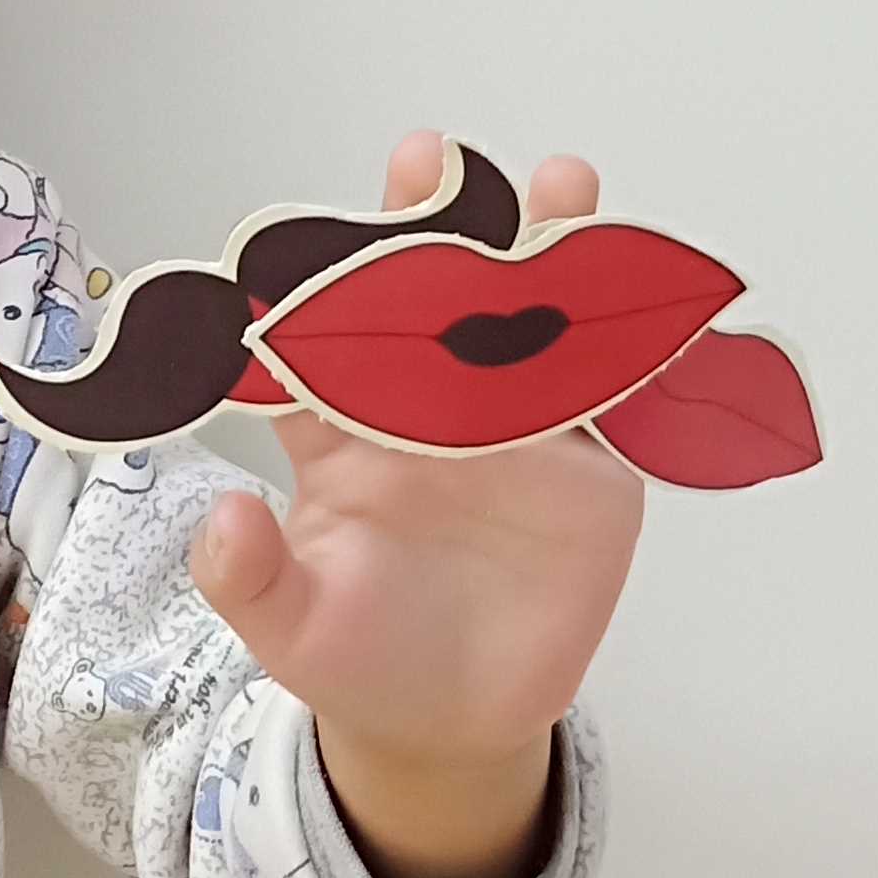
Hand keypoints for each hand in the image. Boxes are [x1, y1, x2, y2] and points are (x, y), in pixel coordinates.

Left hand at [184, 137, 644, 877]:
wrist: (451, 720)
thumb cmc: (356, 655)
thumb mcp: (288, 627)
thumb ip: (250, 579)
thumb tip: (225, 524)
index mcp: (343, 433)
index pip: (319, 340)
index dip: (308, 285)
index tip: (296, 236)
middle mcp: (428, 412)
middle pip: (428, 304)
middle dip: (430, 228)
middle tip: (428, 157)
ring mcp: (512, 434)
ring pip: (529, 328)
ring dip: (546, 254)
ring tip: (561, 181)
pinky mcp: (588, 474)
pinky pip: (614, 401)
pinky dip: (635, 348)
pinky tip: (652, 285)